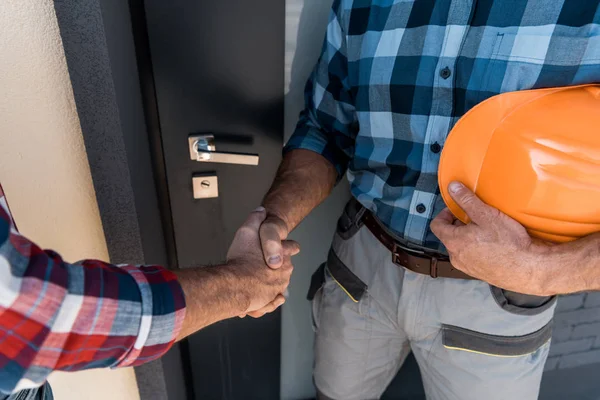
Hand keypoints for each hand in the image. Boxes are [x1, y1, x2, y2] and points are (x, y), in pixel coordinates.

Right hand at [226, 207, 298, 315]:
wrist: (234, 285)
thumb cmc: (241, 259)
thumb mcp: (246, 231)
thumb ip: (255, 218)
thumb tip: (262, 210)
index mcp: (283, 253)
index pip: (293, 247)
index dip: (285, 246)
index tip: (280, 247)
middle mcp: (285, 271)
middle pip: (285, 266)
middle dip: (275, 266)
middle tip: (259, 265)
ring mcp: (279, 287)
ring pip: (278, 283)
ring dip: (269, 282)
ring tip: (253, 280)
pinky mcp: (271, 301)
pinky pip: (272, 300)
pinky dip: (267, 298)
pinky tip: (258, 295)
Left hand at [430, 182, 554, 295]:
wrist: (528, 269)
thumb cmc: (507, 243)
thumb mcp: (486, 215)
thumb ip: (466, 200)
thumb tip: (453, 188)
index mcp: (453, 242)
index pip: (437, 225)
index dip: (445, 214)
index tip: (456, 208)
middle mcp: (456, 257)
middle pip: (450, 236)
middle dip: (460, 225)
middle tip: (475, 217)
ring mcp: (468, 267)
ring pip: (462, 247)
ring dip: (470, 237)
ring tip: (487, 230)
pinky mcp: (481, 273)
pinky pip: (473, 257)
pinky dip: (479, 248)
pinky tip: (495, 244)